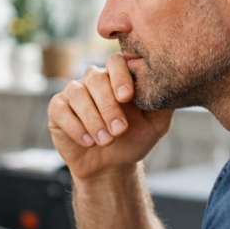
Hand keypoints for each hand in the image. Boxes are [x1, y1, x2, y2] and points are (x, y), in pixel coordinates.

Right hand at [48, 53, 173, 180]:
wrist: (110, 166)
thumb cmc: (133, 141)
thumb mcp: (156, 124)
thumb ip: (162, 103)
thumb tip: (172, 84)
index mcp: (117, 77)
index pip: (116, 62)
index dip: (120, 77)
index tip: (127, 97)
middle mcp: (94, 80)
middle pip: (96, 79)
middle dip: (108, 106)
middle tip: (119, 131)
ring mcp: (74, 92)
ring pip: (77, 94)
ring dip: (92, 119)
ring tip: (105, 141)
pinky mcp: (57, 109)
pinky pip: (60, 109)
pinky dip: (75, 126)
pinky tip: (88, 142)